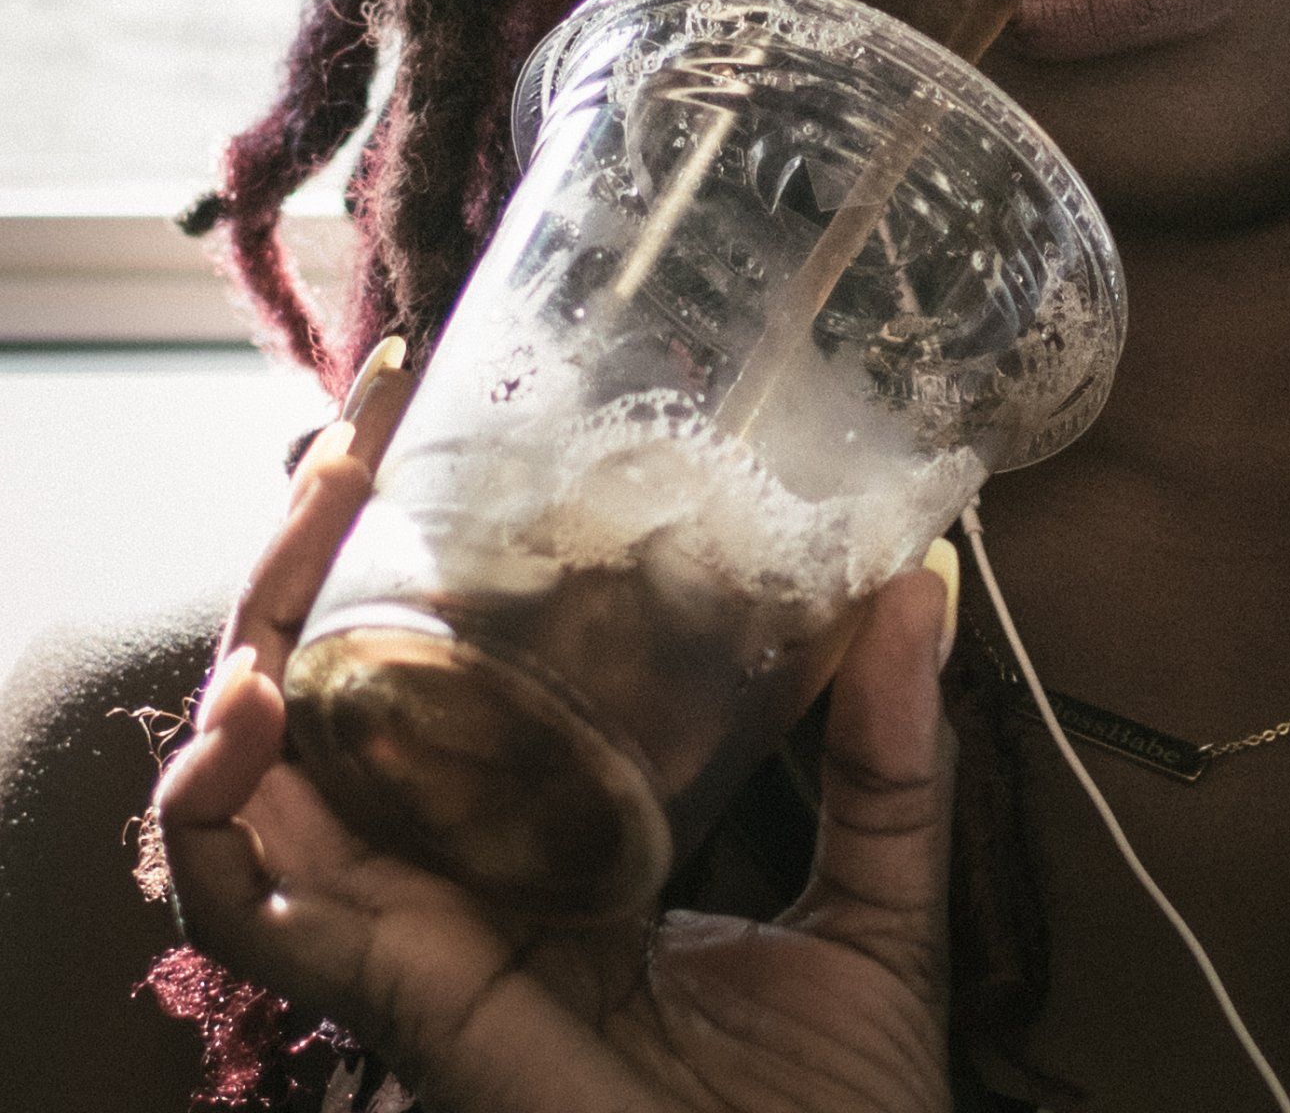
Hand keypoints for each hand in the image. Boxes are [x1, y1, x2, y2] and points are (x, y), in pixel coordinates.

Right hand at [156, 355, 960, 1112]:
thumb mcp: (876, 899)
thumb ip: (886, 754)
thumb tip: (920, 583)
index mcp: (551, 846)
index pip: (446, 684)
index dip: (413, 563)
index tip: (426, 425)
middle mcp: (463, 884)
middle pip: (339, 706)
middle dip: (316, 564)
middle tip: (349, 430)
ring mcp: (423, 944)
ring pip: (268, 787)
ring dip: (255, 649)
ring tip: (298, 527)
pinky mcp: (413, 1007)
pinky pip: (272, 917)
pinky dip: (228, 819)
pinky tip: (254, 714)